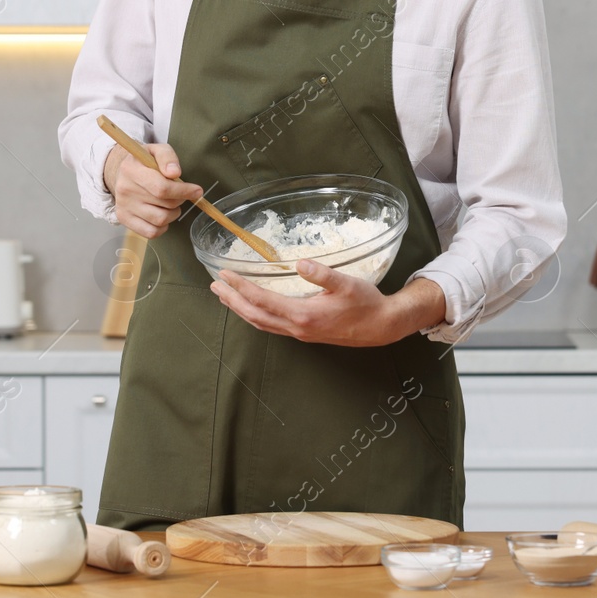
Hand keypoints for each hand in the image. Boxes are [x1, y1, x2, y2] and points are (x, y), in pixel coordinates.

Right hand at [104, 142, 203, 238]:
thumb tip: (174, 173)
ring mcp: (123, 206)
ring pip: (160, 220)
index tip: (197, 191)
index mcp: (131, 170)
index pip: (162, 188)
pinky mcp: (124, 218)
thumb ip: (167, 157)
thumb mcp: (156, 150)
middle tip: (181, 193)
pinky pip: (151, 232)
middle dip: (180, 199)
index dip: (183, 191)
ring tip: (171, 203)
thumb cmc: (145, 162)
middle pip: (165, 204)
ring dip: (173, 213)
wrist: (124, 172)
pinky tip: (163, 214)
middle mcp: (125, 189)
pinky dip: (163, 226)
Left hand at [209, 264, 446, 346]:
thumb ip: (323, 274)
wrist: (381, 327)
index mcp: (304, 315)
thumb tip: (301, 264)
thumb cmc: (366, 303)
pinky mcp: (305, 333)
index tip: (225, 275)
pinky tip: (253, 308)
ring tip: (225, 296)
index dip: (241, 287)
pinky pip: (272, 326)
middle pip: (255, 316)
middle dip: (232, 300)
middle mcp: (297, 328)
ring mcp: (300, 333)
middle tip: (215, 285)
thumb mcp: (347, 284)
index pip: (263, 300)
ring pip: (261, 324)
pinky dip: (256, 316)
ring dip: (241, 310)